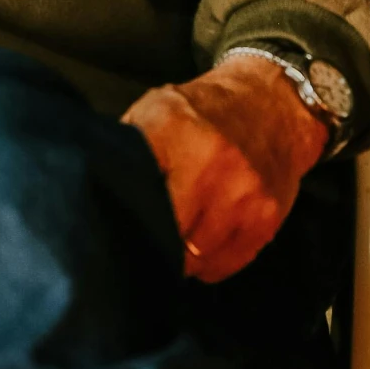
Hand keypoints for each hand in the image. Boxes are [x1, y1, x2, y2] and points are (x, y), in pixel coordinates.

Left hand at [122, 57, 330, 282]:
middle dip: (153, 239)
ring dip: (183, 256)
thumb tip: (97, 188)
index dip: (124, 216)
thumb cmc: (205, 111)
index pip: (136, 194)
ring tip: (178, 235)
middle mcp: (212, 164)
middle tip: (147, 233)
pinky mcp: (267, 219)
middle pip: (166, 233)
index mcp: (174, 131)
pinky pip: (227, 264)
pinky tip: (204, 240)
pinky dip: (210, 263)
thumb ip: (127, 147)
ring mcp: (244, 194)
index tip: (118, 226)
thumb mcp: (156, 109)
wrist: (272, 104)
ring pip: (196, 258)